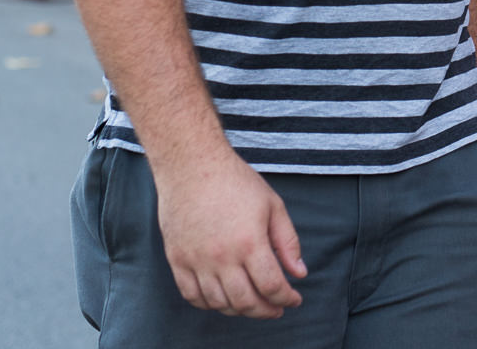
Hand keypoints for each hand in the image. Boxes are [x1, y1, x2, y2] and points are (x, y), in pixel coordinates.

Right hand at [152, 154, 307, 317]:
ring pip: (218, 304)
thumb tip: (299, 273)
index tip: (294, 299)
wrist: (192, 165)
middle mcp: (221, 257)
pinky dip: (209, 304)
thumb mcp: (273, 206)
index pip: (271, 286)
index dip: (287, 298)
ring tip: (252, 303)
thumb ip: (288, 242)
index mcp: (249, 242)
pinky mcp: (177, 259)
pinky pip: (192, 295)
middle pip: (245, 302)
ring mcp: (196, 261)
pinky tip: (222, 299)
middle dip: (266, 311)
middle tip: (276, 309)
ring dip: (239, 310)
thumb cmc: (236, 181)